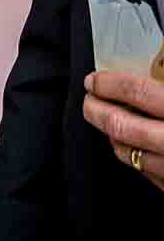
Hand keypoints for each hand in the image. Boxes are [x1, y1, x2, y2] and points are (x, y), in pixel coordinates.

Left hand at [83, 70, 163, 193]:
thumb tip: (152, 69)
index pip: (137, 92)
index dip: (109, 84)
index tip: (94, 80)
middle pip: (120, 125)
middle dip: (96, 110)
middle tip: (88, 99)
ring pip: (126, 152)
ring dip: (111, 135)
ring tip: (106, 120)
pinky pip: (144, 171)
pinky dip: (131, 155)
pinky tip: (132, 145)